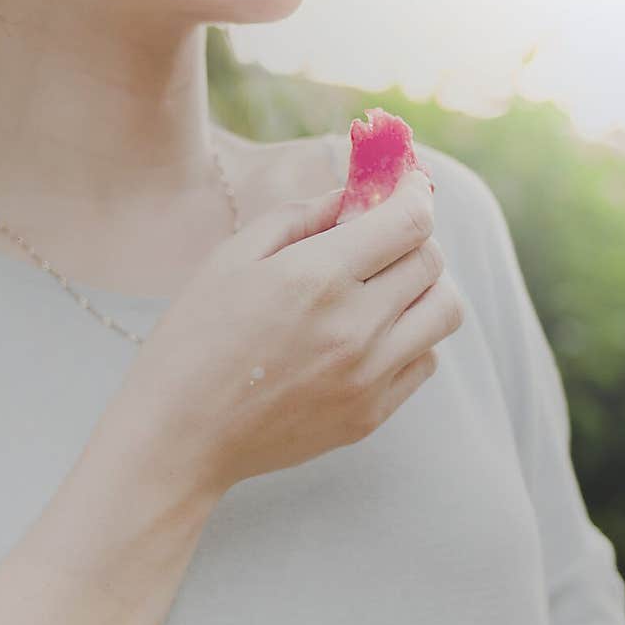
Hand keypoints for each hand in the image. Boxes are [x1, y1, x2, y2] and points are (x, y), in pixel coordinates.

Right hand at [116, 167, 464, 497]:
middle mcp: (354, 327)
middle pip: (432, 261)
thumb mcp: (231, 259)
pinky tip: (372, 335)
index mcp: (316, 277)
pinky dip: (413, 338)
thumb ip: (299, 217)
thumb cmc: (193, 340)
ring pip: (444, 311)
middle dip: (413, 237)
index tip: (408, 186)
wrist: (180, 437)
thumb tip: (354, 196)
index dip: (415, 193)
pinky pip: (425, 361)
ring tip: (385, 287)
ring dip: (423, 288)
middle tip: (382, 238)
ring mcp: (368, 377)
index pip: (409, 220)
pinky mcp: (370, 415)